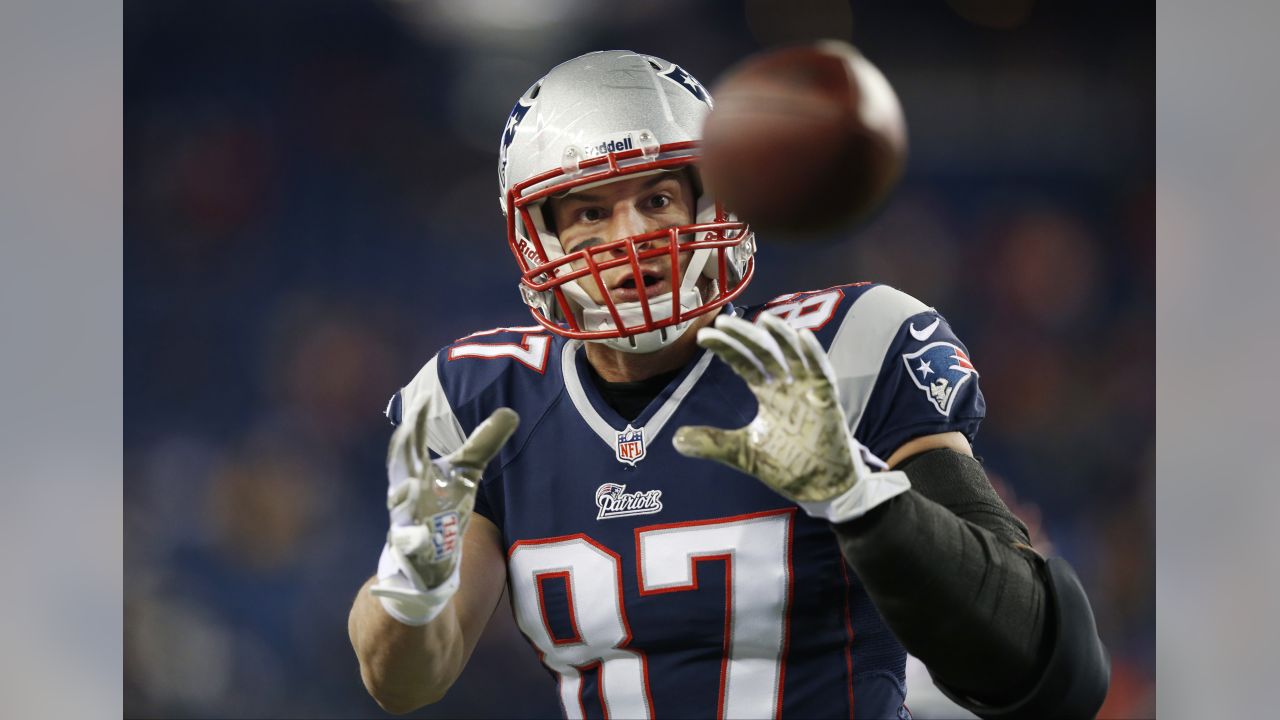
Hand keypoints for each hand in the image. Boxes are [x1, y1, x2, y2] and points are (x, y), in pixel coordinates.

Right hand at [371, 403, 518, 623]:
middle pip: (402, 467)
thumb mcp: (465, 475)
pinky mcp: (410, 552)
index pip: (413, 444)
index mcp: (418, 473)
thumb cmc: (444, 506)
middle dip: (404, 450)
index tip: (422, 399)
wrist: (424, 562)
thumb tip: (511, 411)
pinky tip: (416, 540)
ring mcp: (406, 522)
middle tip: (408, 428)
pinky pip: (408, 547)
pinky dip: (411, 543)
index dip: (416, 423)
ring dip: (404, 496)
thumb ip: (482, 444)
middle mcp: (407, 494)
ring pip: (400, 506)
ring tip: (414, 483)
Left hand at [672, 312, 908, 522]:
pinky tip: (803, 337)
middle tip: (722, 321)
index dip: (726, 348)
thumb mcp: (741, 453)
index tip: (704, 337)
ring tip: (763, 319)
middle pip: (764, 351)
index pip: (744, 361)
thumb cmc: (787, 464)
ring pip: (793, 355)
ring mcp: (808, 390)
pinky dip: (813, 355)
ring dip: (780, 336)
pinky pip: (822, 373)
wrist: (819, 487)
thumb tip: (675, 441)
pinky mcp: (827, 401)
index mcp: (767, 392)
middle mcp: (786, 385)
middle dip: (744, 335)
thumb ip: (712, 443)